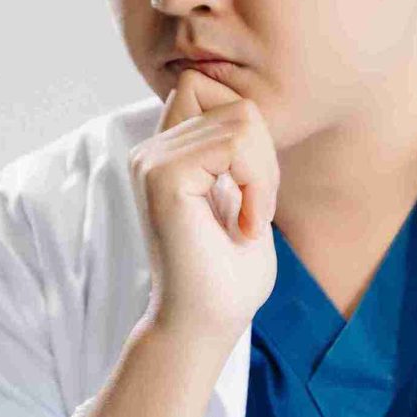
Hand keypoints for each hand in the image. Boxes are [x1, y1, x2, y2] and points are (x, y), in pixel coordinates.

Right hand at [128, 70, 277, 341]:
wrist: (206, 325)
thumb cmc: (228, 276)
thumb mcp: (240, 198)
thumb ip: (236, 152)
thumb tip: (249, 110)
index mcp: (166, 154)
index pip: (212, 90)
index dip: (248, 132)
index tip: (250, 192)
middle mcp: (151, 151)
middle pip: (234, 101)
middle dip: (264, 153)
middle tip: (256, 208)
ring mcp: (152, 161)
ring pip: (241, 120)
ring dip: (264, 174)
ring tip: (250, 219)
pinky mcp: (163, 178)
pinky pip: (235, 145)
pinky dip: (257, 185)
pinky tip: (246, 226)